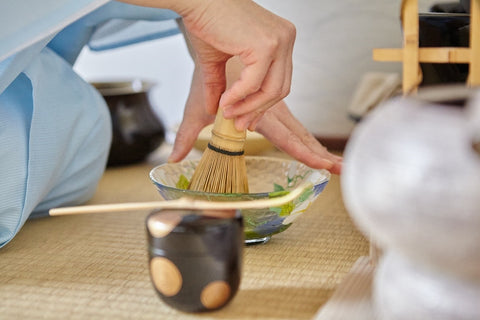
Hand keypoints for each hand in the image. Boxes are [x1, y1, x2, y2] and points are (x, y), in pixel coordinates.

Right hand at [119, 0, 295, 129]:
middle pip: (280, 88)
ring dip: (248, 107)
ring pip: (272, 90)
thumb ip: (221, 85)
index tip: (247, 119)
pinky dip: (238, 97)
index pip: (279, 80)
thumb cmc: (206, 21)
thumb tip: (214, 110)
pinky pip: (254, 84)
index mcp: (280, 38)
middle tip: (239, 124)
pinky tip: (223, 102)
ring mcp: (279, 41)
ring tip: (228, 115)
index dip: (263, 104)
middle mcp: (285, 38)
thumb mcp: (217, 60)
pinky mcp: (266, 46)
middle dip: (257, 110)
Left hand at [169, 76, 341, 174]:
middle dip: (318, 153)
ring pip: (298, 125)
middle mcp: (274, 104)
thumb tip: (172, 157)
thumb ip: (186, 133)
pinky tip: (309, 143)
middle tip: (339, 169)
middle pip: (300, 133)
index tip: (325, 165)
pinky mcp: (277, 94)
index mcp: (259, 109)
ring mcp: (278, 97)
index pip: (287, 136)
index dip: (306, 153)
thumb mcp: (198, 104)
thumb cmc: (210, 66)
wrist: (220, 32)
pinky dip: (301, 132)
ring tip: (330, 162)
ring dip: (310, 144)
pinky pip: (292, 117)